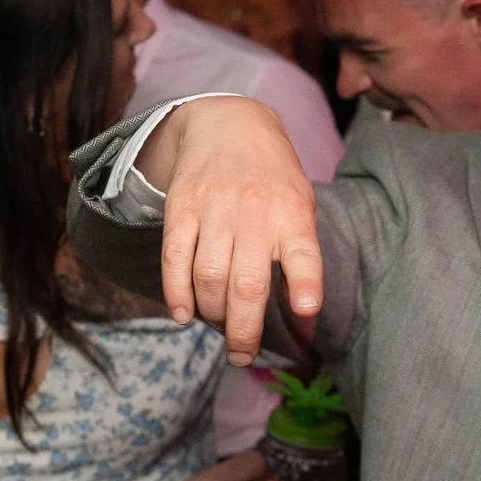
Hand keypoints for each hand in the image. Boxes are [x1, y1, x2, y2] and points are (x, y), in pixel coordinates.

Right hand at [144, 95, 323, 362]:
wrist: (228, 123)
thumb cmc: (272, 179)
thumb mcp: (299, 205)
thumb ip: (299, 255)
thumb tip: (303, 316)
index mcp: (292, 213)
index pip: (303, 253)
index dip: (305, 283)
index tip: (306, 309)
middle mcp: (254, 213)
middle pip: (247, 283)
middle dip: (244, 331)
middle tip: (243, 357)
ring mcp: (215, 210)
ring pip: (209, 277)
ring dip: (212, 315)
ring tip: (219, 327)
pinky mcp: (182, 208)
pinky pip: (174, 258)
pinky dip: (176, 293)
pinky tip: (184, 315)